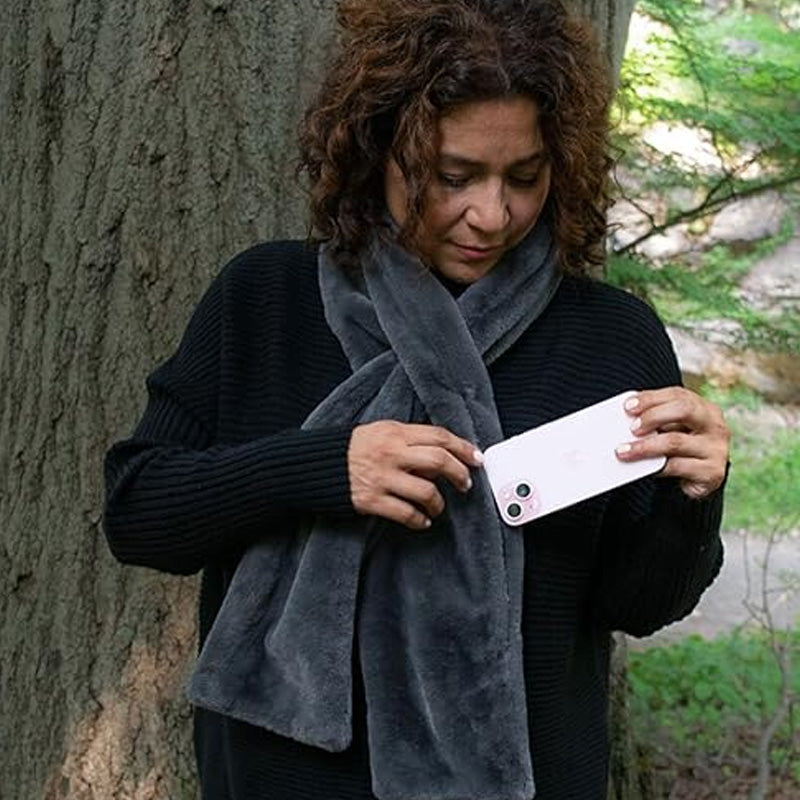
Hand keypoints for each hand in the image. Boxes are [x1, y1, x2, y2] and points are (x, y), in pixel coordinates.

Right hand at [348, 421, 482, 529]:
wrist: (315, 465)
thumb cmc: (353, 448)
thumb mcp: (380, 432)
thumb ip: (408, 439)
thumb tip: (441, 455)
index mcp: (395, 432)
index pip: (439, 436)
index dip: (462, 447)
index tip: (475, 458)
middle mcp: (391, 453)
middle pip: (439, 461)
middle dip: (459, 474)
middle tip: (465, 483)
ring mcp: (382, 478)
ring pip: (426, 491)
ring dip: (439, 503)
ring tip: (438, 506)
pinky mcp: (371, 500)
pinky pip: (406, 513)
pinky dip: (419, 520)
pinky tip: (423, 521)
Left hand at [615, 387, 729, 499]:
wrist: (699, 483)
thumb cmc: (680, 449)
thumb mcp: (670, 430)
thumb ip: (656, 420)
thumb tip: (625, 417)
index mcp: (704, 408)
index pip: (677, 395)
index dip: (651, 398)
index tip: (628, 407)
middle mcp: (715, 425)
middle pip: (683, 410)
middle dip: (653, 416)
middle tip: (632, 428)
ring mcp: (716, 449)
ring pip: (675, 442)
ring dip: (645, 446)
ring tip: (624, 451)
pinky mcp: (713, 472)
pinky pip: (677, 466)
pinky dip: (657, 467)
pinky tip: (645, 469)